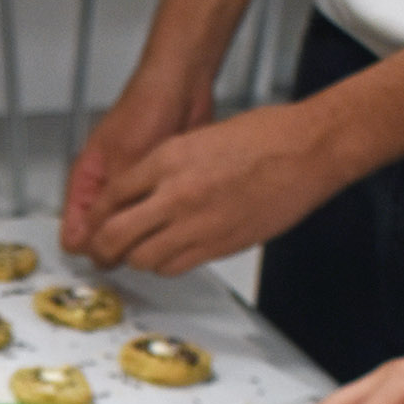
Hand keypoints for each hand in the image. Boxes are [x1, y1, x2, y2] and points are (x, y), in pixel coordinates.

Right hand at [59, 73, 209, 252]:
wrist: (181, 88)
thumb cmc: (146, 109)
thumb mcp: (123, 163)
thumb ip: (109, 205)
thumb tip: (93, 244)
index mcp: (85, 182)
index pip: (75, 234)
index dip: (92, 249)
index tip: (110, 258)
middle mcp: (104, 190)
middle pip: (101, 238)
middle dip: (116, 248)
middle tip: (138, 249)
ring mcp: (129, 190)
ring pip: (128, 231)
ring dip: (140, 236)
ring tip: (157, 235)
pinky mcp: (154, 189)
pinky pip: (151, 219)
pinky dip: (158, 224)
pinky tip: (171, 224)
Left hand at [74, 102, 351, 274]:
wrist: (309, 149)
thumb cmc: (266, 136)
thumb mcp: (200, 136)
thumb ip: (166, 166)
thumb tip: (142, 189)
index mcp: (168, 158)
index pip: (110, 197)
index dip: (96, 217)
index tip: (94, 225)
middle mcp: (176, 192)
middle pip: (115, 235)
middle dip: (102, 249)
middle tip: (101, 254)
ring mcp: (197, 222)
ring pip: (142, 258)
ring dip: (136, 258)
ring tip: (138, 253)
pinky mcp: (219, 244)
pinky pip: (175, 266)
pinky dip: (165, 265)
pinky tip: (169, 255)